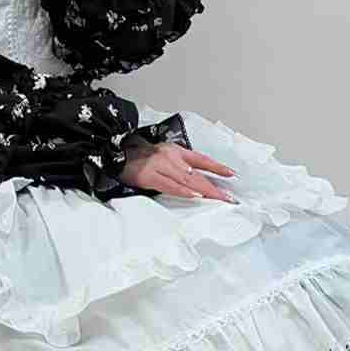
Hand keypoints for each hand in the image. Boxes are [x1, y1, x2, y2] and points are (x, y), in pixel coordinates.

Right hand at [122, 141, 238, 201]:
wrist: (117, 154)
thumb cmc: (141, 157)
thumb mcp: (163, 155)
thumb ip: (179, 165)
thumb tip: (196, 180)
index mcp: (176, 151)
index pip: (201, 159)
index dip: (217, 167)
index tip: (231, 174)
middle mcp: (171, 157)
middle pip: (197, 175)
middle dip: (215, 187)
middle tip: (229, 198)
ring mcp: (160, 166)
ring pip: (187, 181)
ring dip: (205, 191)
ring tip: (219, 199)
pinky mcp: (149, 176)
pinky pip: (170, 185)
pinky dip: (183, 191)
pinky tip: (194, 195)